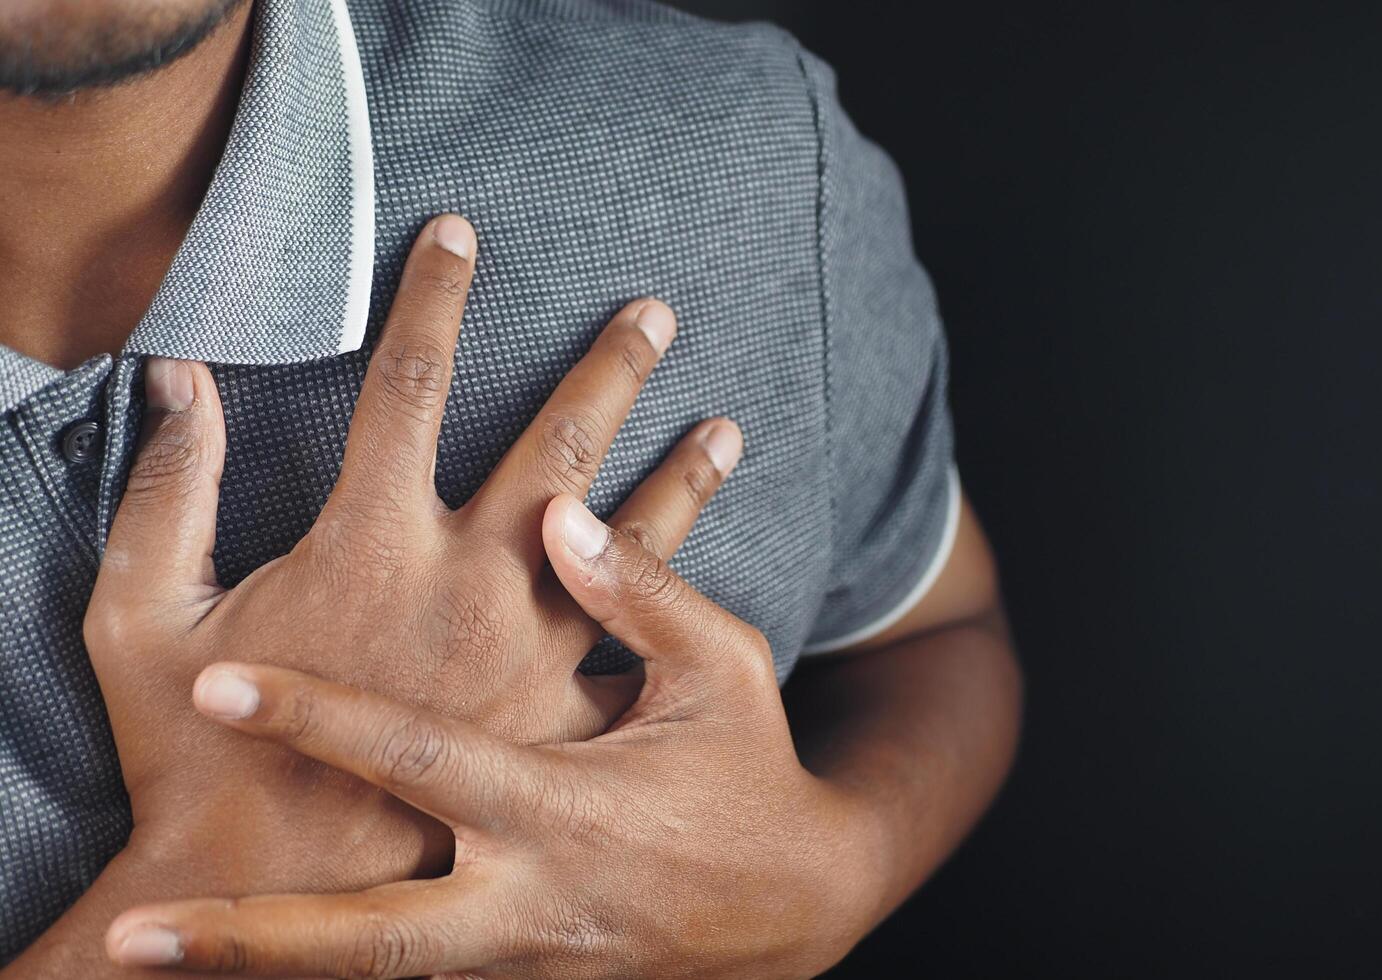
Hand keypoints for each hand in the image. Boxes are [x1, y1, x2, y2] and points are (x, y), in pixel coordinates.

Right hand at [83, 214, 743, 889]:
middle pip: (558, 446)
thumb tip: (183, 378)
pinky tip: (719, 598)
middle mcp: (469, 581)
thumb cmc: (195, 748)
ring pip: (629, 543)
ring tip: (729, 429)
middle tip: (658, 315)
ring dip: (680, 479)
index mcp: (374, 538)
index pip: (408, 381)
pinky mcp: (555, 722)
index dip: (433, 295)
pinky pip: (636, 655)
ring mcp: (526, 653)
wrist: (260, 881)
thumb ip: (166, 489)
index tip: (461, 232)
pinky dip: (677, 616)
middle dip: (610, 371)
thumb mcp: (140, 611)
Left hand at [104, 494, 881, 977]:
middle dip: (249, 943)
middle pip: (368, 940)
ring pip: (377, 977)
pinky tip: (264, 958)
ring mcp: (524, 956)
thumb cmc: (754, 773)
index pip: (420, 758)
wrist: (797, 908)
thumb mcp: (724, 670)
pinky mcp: (525, 978)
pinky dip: (341, 969)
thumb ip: (641, 594)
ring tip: (160, 956)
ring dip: (271, 969)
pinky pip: (417, 975)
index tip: (225, 686)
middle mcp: (529, 896)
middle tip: (136, 937)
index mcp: (567, 807)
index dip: (319, 719)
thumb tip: (560, 516)